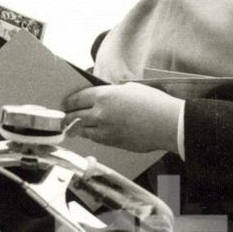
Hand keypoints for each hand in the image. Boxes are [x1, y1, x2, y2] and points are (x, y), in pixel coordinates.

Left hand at [63, 82, 182, 153]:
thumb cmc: (153, 102)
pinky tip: (92, 132)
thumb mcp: (130, 88)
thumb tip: (102, 98)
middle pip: (75, 116)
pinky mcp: (112, 142)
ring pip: (83, 130)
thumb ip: (112, 93)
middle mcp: (100, 113)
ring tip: (74, 126)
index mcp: (104, 96)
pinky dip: (91, 135)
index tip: (65, 104)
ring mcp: (105, 130)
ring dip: (78, 128)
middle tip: (65, 117)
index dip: (68, 102)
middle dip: (68, 116)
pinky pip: (95, 139)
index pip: (77, 99)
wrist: (168, 124)